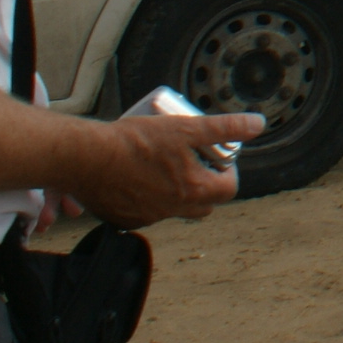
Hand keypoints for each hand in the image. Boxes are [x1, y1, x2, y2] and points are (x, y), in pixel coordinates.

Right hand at [81, 109, 260, 225]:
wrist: (85, 158)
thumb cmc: (135, 142)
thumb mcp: (186, 128)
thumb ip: (224, 128)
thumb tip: (257, 124)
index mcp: (192, 191)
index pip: (229, 189)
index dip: (230, 171)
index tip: (219, 156)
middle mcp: (171, 211)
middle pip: (204, 204)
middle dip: (207, 185)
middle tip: (196, 162)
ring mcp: (146, 218)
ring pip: (174, 209)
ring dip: (177, 192)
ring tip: (167, 165)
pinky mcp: (122, 218)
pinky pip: (145, 213)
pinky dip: (149, 198)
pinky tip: (140, 177)